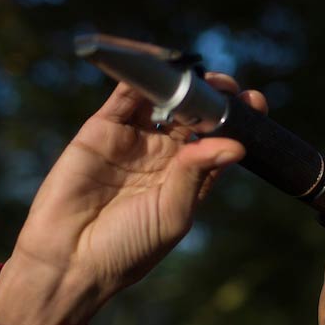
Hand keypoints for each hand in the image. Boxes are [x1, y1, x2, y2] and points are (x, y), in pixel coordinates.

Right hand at [0, 73, 267, 324]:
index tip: (255, 103)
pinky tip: (158, 65)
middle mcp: (162, 154)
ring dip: (179, 81)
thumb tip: (237, 145)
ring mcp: (132, 138)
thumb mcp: (173, 214)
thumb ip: (198, 174)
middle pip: (193, 112)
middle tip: (226, 85)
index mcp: (187, 176)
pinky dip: (139, 75)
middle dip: (211, 93)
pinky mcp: (101, 129)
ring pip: (160, 98)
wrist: (69, 259)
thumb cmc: (127, 248)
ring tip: (196, 72)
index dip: (236, 118)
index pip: (217, 137)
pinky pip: (123, 96)